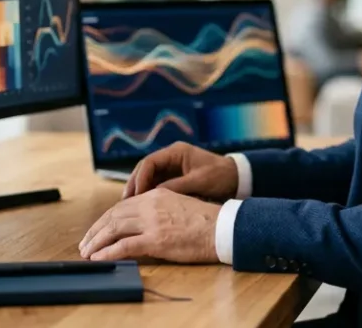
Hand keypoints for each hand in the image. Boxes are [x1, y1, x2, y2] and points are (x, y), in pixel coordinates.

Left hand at [79, 189, 220, 263]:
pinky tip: (99, 258)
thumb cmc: (205, 221)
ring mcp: (152, 222)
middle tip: (85, 243)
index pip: (122, 205)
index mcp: (156, 194)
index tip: (97, 230)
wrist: (222, 228)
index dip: (105, 219)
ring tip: (87, 252)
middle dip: (95, 231)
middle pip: (113, 216)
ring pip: (113, 229)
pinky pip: (124, 246)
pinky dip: (108, 253)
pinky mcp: (155, 240)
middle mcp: (150, 204)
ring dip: (96, 242)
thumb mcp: (177, 206)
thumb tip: (141, 224)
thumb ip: (158, 210)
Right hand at [123, 141, 238, 200]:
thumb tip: (154, 195)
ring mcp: (170, 168)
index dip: (140, 178)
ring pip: (147, 178)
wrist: (236, 179)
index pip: (149, 162)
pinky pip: (155, 186)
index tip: (135, 195)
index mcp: (176, 152)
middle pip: (144, 170)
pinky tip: (142, 209)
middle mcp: (170, 158)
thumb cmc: (220, 177)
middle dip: (134, 186)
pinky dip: (148, 196)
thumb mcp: (199, 182)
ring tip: (128, 208)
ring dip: (139, 192)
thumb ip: (177, 187)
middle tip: (124, 203)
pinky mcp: (173, 178)